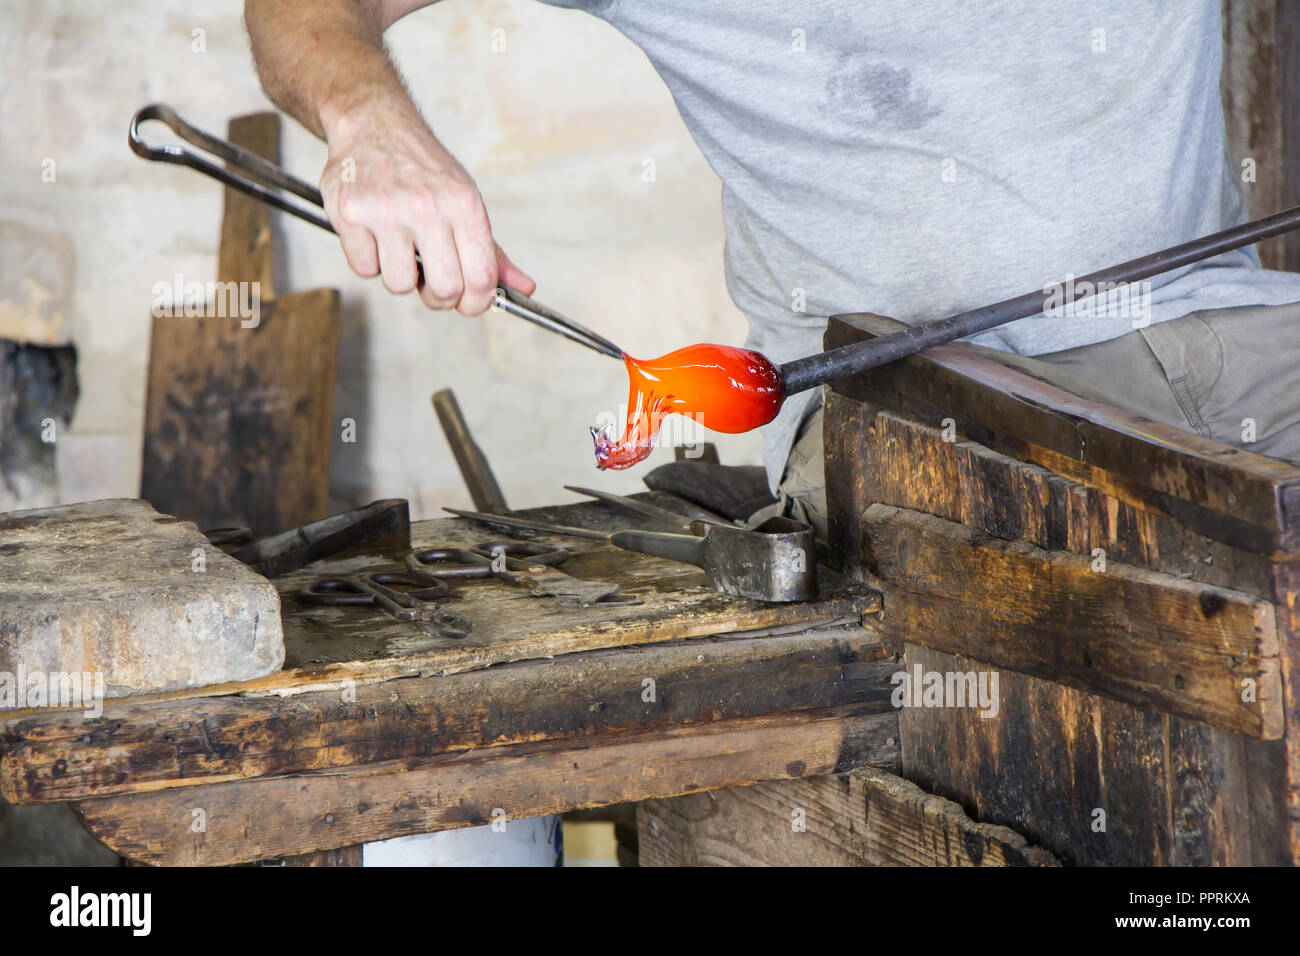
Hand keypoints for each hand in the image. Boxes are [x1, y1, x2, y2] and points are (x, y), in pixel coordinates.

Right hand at [318, 95, 534, 313]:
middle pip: (444, 290)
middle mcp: (427, 207)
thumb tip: (525, 288)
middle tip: (430, 277)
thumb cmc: (424, 170)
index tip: (467, 303)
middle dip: (437, 296)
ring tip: (399, 247)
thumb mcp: (467, 202)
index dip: (476, 304)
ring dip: (400, 276)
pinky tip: (374, 235)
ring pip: (400, 285)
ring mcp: (386, 210)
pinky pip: (364, 269)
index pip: (482, 279)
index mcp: (464, 205)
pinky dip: (369, 260)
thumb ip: (493, 251)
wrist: (374, 123)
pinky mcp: (350, 214)